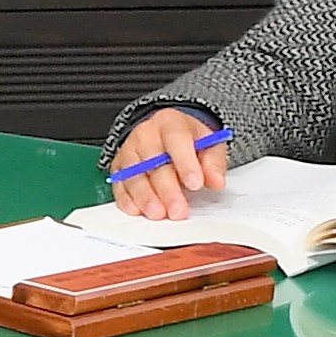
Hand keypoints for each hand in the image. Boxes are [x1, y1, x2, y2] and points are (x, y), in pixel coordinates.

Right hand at [105, 107, 225, 220]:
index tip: (195, 184)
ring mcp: (129, 150)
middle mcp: (146, 134)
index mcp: (170, 122)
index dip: (186, 163)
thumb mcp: (208, 144)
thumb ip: (213, 162)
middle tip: (178, 210)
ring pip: (134, 175)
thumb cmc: (187, 140)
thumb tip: (216, 181)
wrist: (164, 134)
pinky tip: (137, 210)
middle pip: (153, 162)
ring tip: (158, 214)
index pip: (176, 139)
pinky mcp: (119, 167)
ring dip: (145, 197)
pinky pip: (119, 184)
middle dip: (166, 189)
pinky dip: (126, 199)